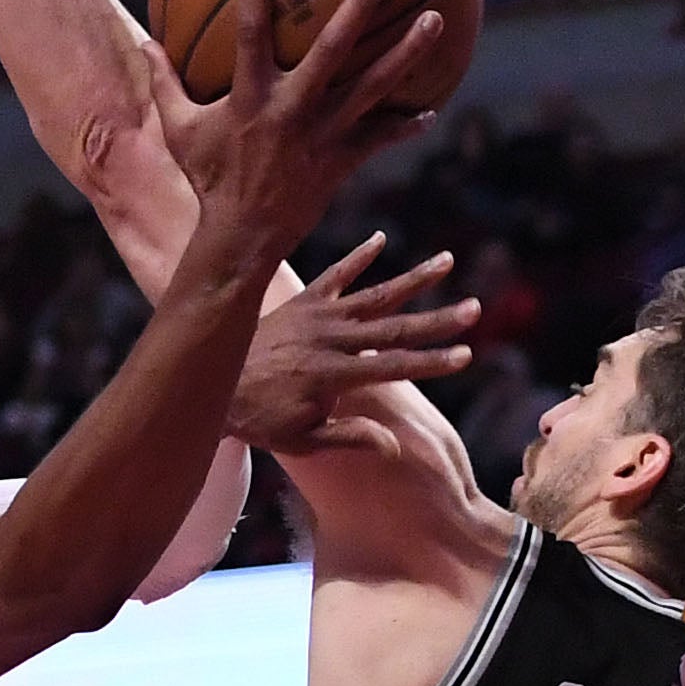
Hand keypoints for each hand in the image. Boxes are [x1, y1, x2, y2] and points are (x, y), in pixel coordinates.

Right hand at [147, 0, 444, 267]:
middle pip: (333, 50)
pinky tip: (428, 110)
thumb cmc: (209, 180)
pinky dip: (404, 125)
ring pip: (372, 86)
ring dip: (406, 53)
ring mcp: (322, 134)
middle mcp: (291, 109)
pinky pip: (379, 137)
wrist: (241, 237)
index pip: (250, 32)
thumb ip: (165, 85)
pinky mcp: (341, 160)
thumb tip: (145, 43)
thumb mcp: (180, 132)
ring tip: (435, 18)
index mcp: (250, 97)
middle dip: (359, 8)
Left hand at [228, 236, 477, 451]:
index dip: (432, 362)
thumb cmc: (258, 419)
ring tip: (447, 261)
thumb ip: (347, 438)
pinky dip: (356, 257)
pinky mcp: (302, 302)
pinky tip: (381, 239)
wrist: (210, 383)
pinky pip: (333, 275)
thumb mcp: (300, 441)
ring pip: (374, 294)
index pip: (394, 367)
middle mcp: (331, 339)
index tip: (465, 355)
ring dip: (412, 278)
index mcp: (334, 374)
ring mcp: (317, 316)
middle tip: (475, 308)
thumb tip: (392, 446)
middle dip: (438, 320)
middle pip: (395, 327)